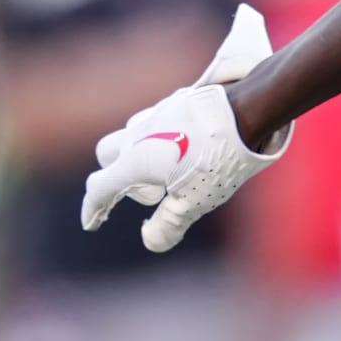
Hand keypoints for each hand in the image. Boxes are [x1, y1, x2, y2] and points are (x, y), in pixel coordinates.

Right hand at [81, 5, 290, 252]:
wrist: (248, 109)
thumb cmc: (219, 159)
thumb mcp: (194, 201)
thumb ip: (168, 225)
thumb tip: (150, 241)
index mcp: (135, 161)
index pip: (99, 188)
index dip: (93, 209)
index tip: (92, 222)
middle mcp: (139, 134)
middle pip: (107, 154)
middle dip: (118, 176)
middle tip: (156, 192)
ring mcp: (159, 112)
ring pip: (133, 132)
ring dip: (141, 152)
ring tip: (175, 169)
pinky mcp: (180, 99)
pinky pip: (158, 119)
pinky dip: (162, 136)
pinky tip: (187, 145)